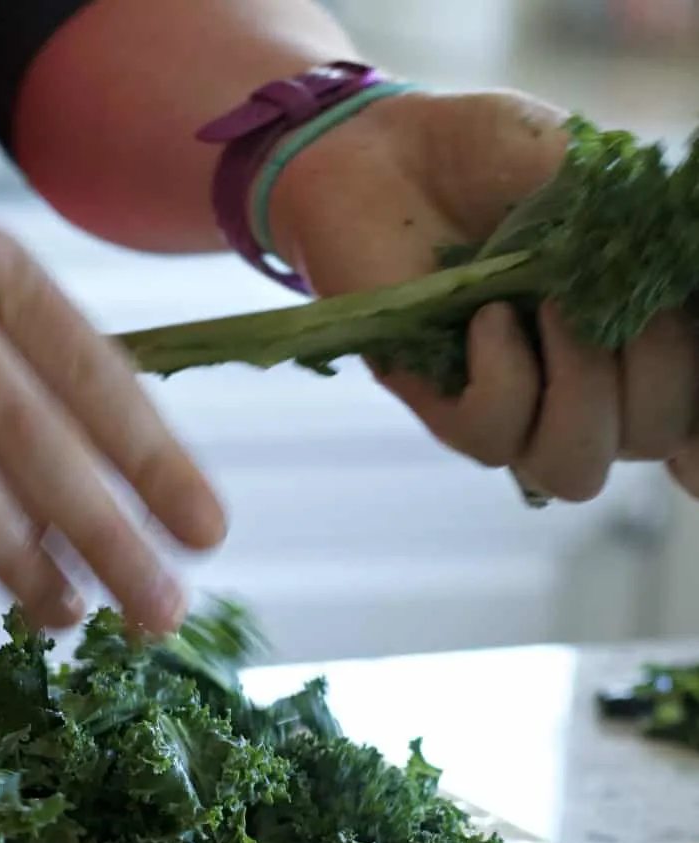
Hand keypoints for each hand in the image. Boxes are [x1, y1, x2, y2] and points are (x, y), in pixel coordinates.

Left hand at [268, 89, 698, 501]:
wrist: (396, 153)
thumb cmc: (501, 160)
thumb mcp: (604, 184)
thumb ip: (658, 239)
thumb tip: (696, 264)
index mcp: (639, 338)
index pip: (691, 419)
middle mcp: (586, 384)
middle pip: (655, 435)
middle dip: (660, 367)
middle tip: (620, 289)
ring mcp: (514, 401)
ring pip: (573, 468)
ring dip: (583, 392)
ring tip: (550, 308)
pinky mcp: (441, 403)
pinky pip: (490, 436)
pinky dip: (502, 377)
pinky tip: (485, 317)